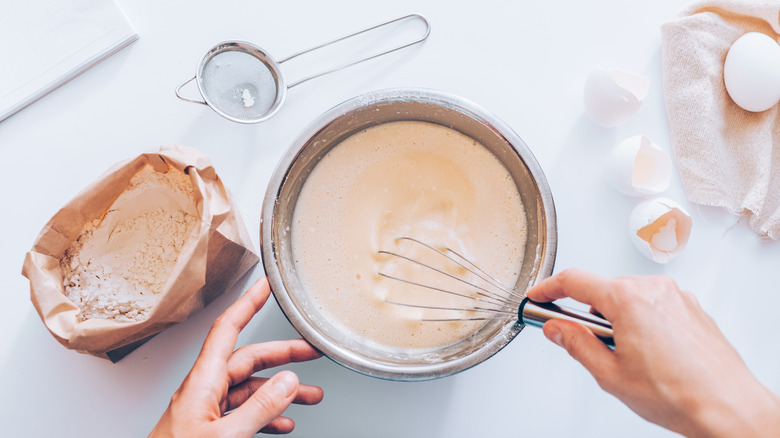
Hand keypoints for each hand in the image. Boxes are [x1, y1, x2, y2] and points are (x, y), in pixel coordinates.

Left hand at [150, 277, 323, 436]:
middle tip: (311, 352)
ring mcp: (205, 412)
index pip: (227, 330)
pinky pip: (242, 414)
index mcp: (201, 383)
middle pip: (247, 360)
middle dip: (282, 355)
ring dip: (280, 391)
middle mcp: (203, 391)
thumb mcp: (225, 437)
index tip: (264, 286)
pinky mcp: (209, 430)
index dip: (248, 303)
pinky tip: (284, 423)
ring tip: (311, 395)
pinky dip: (266, 415)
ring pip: (249, 389)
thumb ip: (258, 408)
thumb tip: (287, 381)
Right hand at [527, 269, 779, 437]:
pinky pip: (653, 304)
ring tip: (624, 356)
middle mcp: (653, 289)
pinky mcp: (690, 307)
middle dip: (585, 312)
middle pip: (603, 289)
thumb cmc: (679, 394)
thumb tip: (557, 329)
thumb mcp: (610, 374)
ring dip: (615, 318)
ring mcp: (676, 296)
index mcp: (628, 300)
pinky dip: (640, 320)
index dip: (548, 288)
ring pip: (628, 297)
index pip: (574, 281)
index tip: (537, 296)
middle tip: (577, 339)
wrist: (728, 408)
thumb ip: (576, 345)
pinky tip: (647, 353)